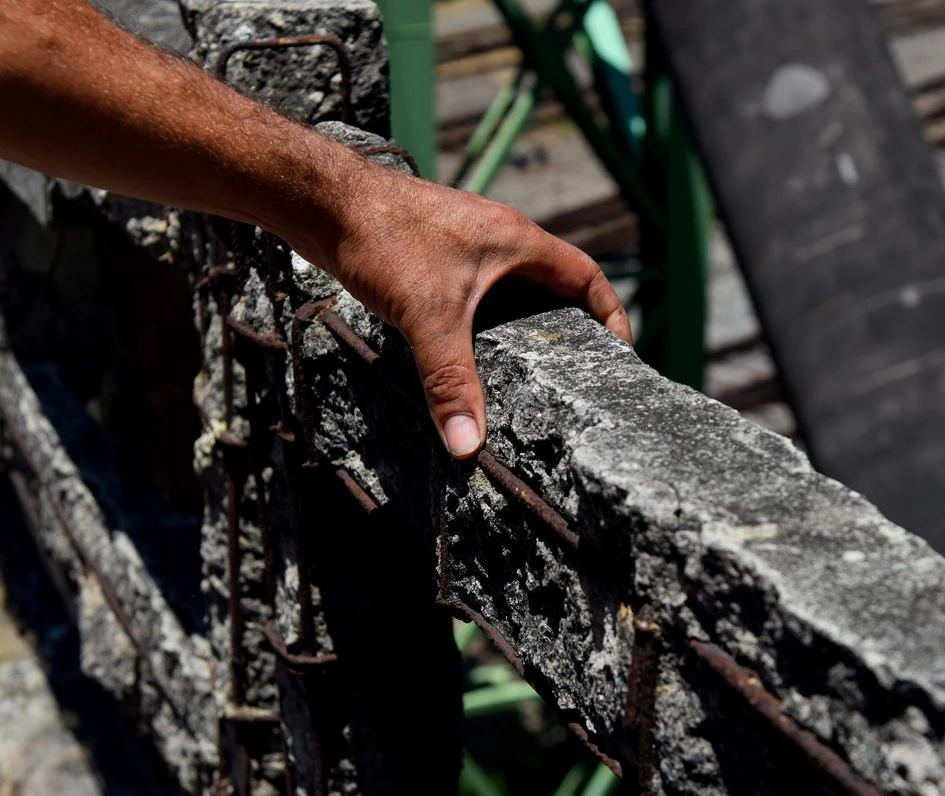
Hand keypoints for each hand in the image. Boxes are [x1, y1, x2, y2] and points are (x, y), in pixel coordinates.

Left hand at [311, 162, 632, 458]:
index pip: (586, 278)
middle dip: (566, 329)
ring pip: (509, 290)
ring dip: (520, 326)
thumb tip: (468, 445)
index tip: (621, 354)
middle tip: (573, 376)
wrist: (324, 201)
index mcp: (517, 241)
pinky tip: (465, 354)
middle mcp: (497, 239)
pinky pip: (474, 292)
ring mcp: (464, 244)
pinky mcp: (432, 254)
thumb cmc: (384, 238)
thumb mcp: (428, 318)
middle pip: (552, 286)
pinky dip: (480, 322)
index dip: (610, 315)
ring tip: (525, 375)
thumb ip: (451, 383)